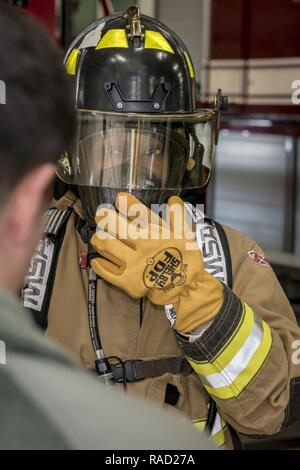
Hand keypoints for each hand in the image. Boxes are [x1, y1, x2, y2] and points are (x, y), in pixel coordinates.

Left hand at [91, 193, 223, 332]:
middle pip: (115, 226)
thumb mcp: (186, 235)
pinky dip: (99, 264)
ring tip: (97, 237)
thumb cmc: (187, 259)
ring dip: (99, 238)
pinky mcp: (128, 281)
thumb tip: (172, 199)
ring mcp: (133, 264)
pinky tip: (96, 260)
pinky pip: (107, 272)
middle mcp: (141, 245)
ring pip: (107, 246)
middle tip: (100, 215)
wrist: (187, 288)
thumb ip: (178, 216)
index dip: (125, 202)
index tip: (119, 198)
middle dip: (104, 217)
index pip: (136, 211)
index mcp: (155, 233)